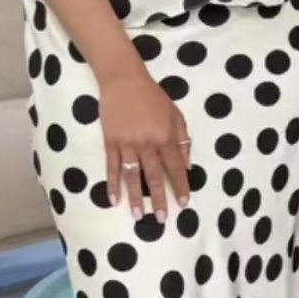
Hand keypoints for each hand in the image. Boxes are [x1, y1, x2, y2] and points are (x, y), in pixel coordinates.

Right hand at [100, 65, 190, 220]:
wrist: (123, 79)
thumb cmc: (152, 96)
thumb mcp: (175, 115)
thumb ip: (183, 140)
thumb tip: (187, 165)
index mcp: (166, 137)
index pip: (176, 168)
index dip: (181, 186)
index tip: (184, 203)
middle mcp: (148, 143)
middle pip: (155, 177)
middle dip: (160, 199)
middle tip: (162, 218)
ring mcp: (128, 144)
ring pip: (133, 176)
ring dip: (136, 197)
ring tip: (138, 215)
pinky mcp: (111, 142)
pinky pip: (112, 167)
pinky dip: (113, 184)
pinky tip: (114, 199)